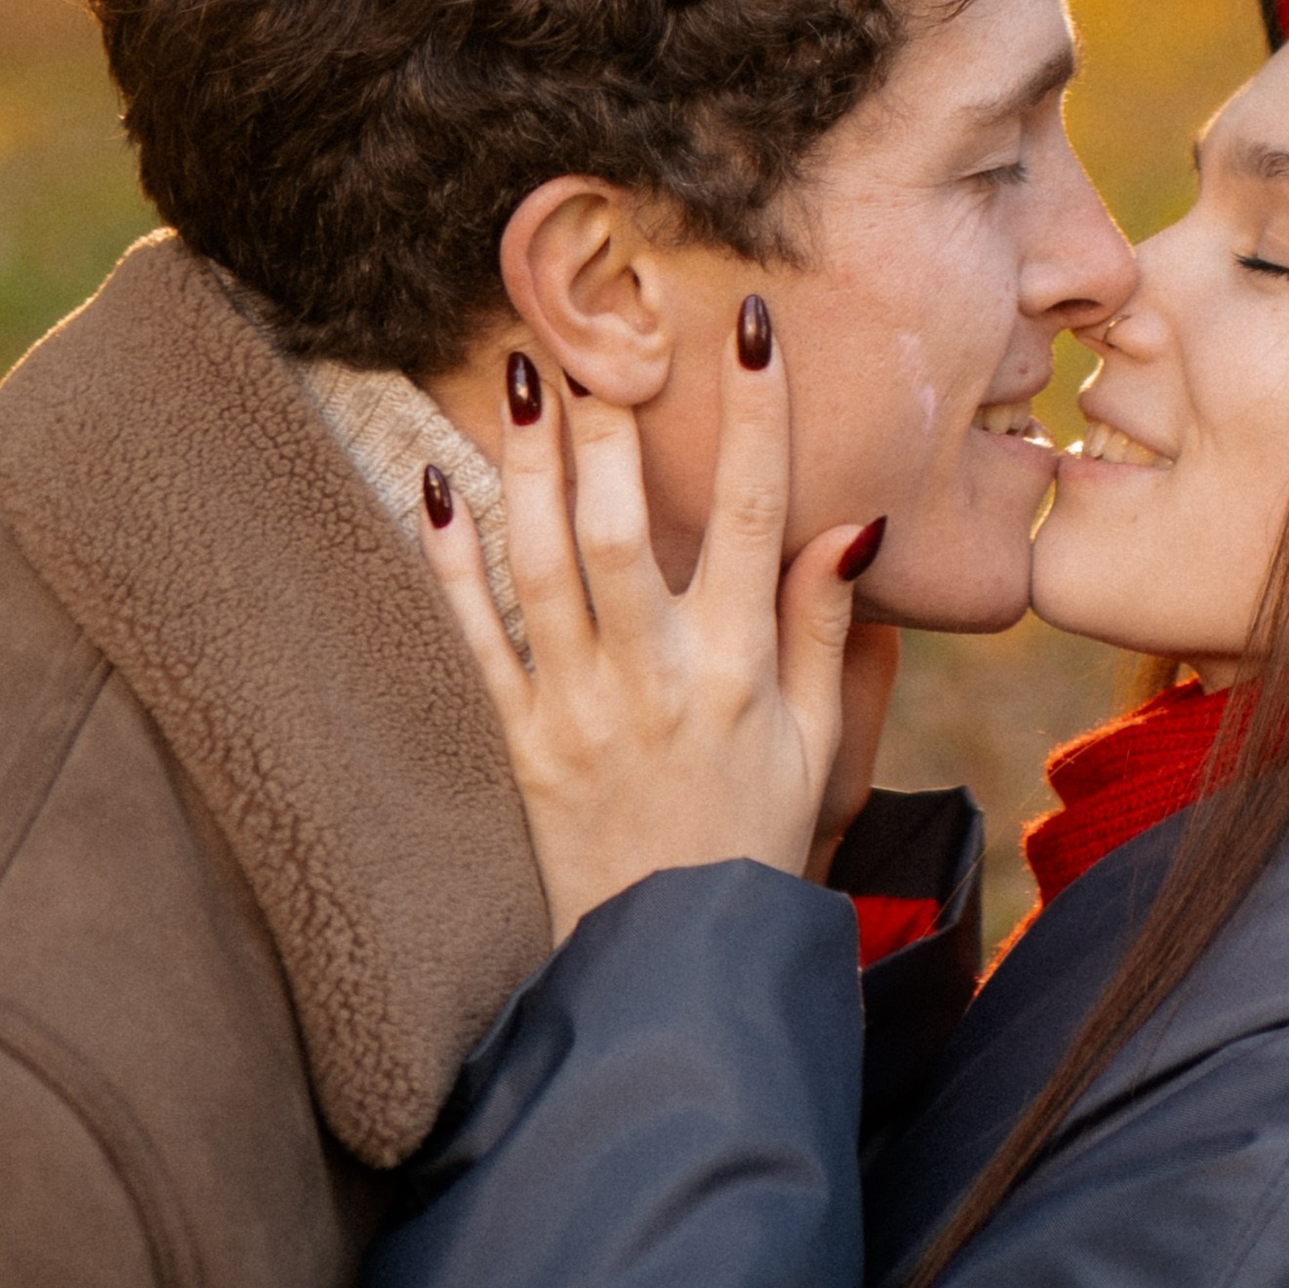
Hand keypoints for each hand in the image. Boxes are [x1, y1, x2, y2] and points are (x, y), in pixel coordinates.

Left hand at [418, 302, 886, 945]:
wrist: (676, 960)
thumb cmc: (758, 837)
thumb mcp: (817, 739)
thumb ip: (823, 624)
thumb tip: (855, 519)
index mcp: (739, 670)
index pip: (755, 516)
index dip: (756, 416)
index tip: (751, 327)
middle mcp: (656, 678)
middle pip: (628, 527)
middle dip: (617, 421)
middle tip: (605, 327)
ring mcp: (578, 708)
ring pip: (545, 565)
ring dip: (532, 462)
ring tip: (520, 370)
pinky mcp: (520, 739)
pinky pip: (476, 638)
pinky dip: (449, 561)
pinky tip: (433, 483)